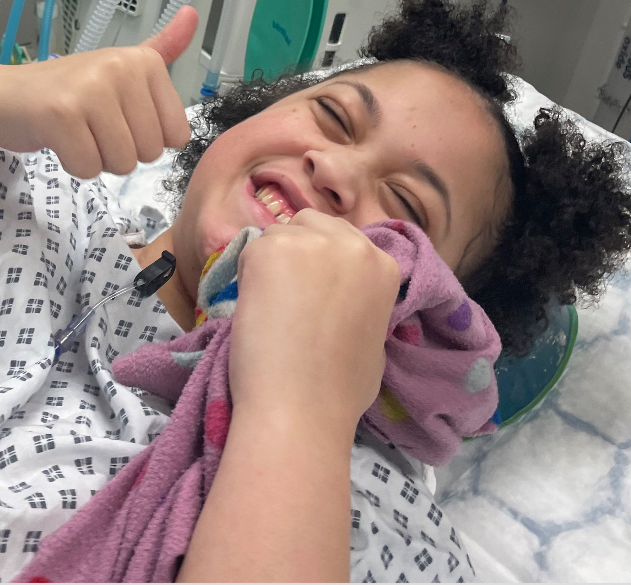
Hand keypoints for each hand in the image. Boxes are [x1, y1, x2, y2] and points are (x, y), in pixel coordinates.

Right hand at [0, 6, 196, 177]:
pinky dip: (75, 165)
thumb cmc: (67, 90)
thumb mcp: (120, 66)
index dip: (147, 139)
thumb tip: (193, 14)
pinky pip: (89, 168)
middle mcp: (119, 68)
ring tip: (78, 132)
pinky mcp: (61, 116)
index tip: (120, 118)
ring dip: (99, 159)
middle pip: (149, 152)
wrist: (4, 96)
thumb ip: (161, 48)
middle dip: (121, 151)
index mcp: (142, 61)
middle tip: (93, 126)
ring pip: (122, 164)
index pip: (176, 135)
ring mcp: (89, 90)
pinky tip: (61, 141)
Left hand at [228, 210, 399, 436]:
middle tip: (287, 298)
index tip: (311, 293)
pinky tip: (254, 309)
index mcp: (384, 265)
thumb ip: (362, 304)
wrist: (301, 406)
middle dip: (298, 254)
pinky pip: (251, 250)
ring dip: (271, 264)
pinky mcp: (272, 249)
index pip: (344, 241)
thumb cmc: (340, 390)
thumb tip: (342, 301)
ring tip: (270, 308)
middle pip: (312, 225)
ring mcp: (312, 242)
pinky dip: (246, 277)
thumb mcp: (373, 338)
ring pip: (279, 235)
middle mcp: (354, 244)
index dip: (322, 266)